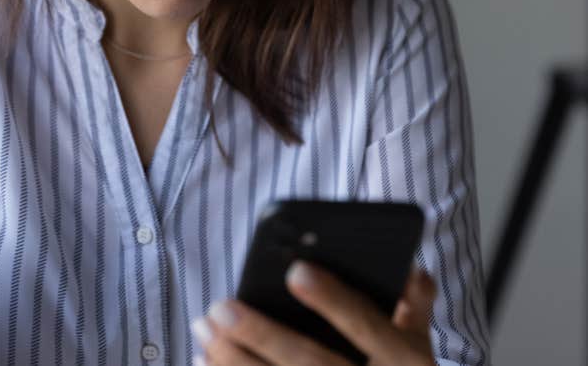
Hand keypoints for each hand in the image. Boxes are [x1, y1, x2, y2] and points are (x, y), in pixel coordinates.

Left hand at [191, 261, 436, 364]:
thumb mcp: (418, 343)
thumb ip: (412, 304)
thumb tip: (410, 266)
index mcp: (403, 361)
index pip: (365, 326)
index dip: (332, 300)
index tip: (295, 269)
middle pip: (310, 363)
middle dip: (262, 335)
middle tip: (220, 307)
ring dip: (233, 361)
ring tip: (202, 329)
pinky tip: (203, 361)